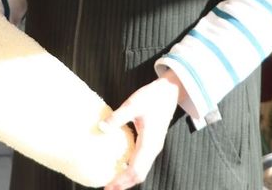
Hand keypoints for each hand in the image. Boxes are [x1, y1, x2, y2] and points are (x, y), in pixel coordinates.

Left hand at [100, 70, 186, 189]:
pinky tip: (119, 166)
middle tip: (106, 189)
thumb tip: (101, 127)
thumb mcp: (133, 103)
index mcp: (149, 142)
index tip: (108, 186)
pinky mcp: (152, 144)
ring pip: (141, 170)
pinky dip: (130, 170)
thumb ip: (118, 116)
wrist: (170, 91)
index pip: (135, 170)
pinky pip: (141, 163)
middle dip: (123, 184)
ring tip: (111, 181)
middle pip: (139, 175)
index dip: (122, 180)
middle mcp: (153, 148)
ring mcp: (154, 147)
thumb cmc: (153, 96)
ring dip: (127, 179)